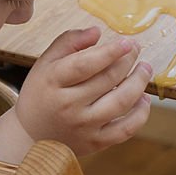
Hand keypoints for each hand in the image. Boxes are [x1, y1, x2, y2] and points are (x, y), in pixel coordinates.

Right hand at [14, 27, 152, 155]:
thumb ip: (69, 42)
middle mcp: (68, 105)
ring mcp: (83, 126)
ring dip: (139, 83)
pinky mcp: (95, 142)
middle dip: (128, 61)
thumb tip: (96, 31)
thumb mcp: (46, 62)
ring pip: (121, 102)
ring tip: (145, 69)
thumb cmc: (42, 92)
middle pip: (107, 80)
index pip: (85, 64)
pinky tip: (144, 99)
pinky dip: (140, 114)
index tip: (127, 42)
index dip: (110, 52)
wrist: (30, 135)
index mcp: (53, 81)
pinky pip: (126, 129)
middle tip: (136, 49)